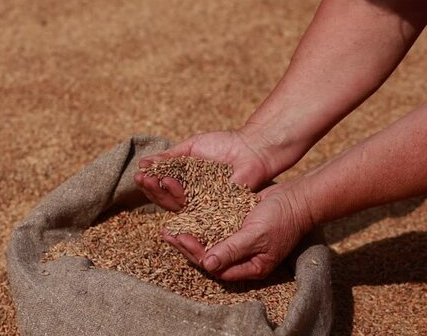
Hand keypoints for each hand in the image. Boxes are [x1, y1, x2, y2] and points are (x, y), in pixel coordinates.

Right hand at [134, 130, 273, 211]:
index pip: (162, 187)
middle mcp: (192, 197)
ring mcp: (203, 204)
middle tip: (139, 178)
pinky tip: (169, 183)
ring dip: (160, 192)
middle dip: (151, 189)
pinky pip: (194, 207)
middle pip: (165, 199)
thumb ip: (170, 157)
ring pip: (175, 205)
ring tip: (150, 179)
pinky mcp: (215, 209)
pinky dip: (179, 195)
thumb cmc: (224, 144)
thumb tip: (144, 162)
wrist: (251, 147)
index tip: (139, 172)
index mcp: (185, 183)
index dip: (149, 182)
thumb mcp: (191, 147)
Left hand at [163, 182, 314, 280]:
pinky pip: (214, 230)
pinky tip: (185, 216)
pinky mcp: (236, 227)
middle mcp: (243, 258)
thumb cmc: (281, 218)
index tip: (181, 238)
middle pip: (209, 257)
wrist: (298, 198)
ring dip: (190, 235)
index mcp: (251, 267)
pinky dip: (199, 224)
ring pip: (208, 243)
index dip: (196, 254)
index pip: (216, 267)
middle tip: (168, 233)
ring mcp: (239, 243)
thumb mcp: (256, 235)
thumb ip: (232, 249)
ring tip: (170, 227)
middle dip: (187, 246)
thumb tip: (208, 264)